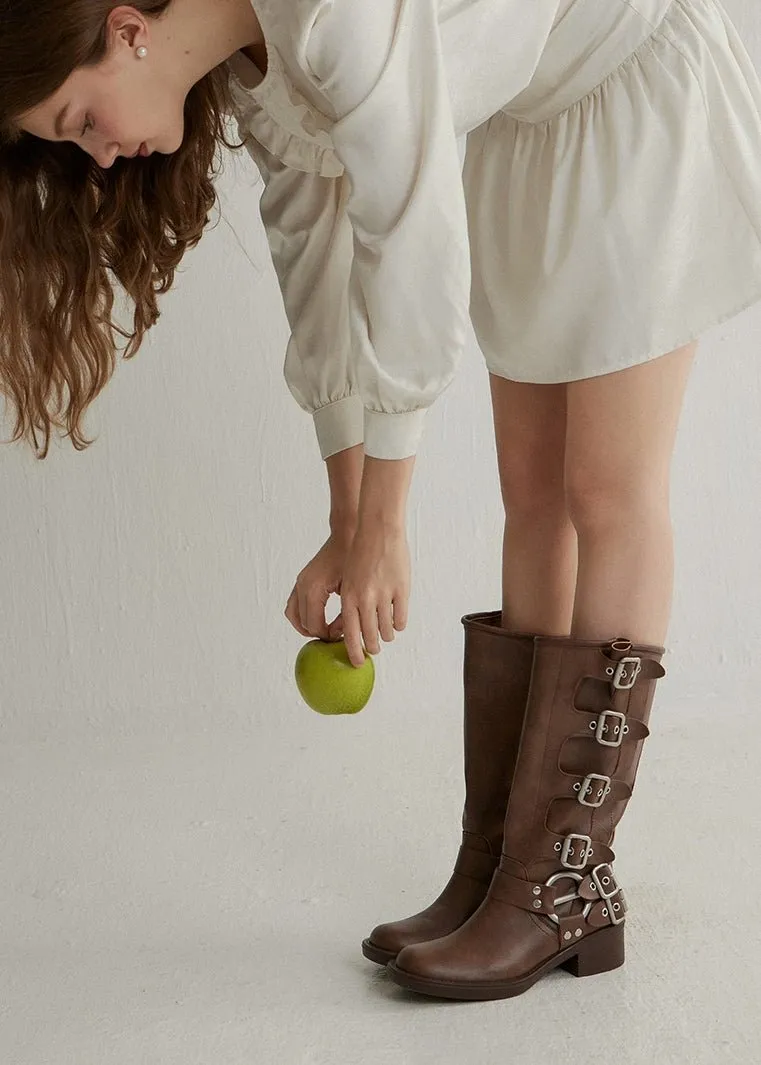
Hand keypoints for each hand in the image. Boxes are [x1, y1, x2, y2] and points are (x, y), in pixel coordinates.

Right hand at [284, 529, 355, 640]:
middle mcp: (302, 586)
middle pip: (304, 623)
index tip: (343, 637)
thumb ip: (346, 614)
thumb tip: (344, 632)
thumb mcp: (352, 590)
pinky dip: (303, 615)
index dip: (328, 636)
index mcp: (313, 589)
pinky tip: (321, 618)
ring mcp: (300, 582)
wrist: (347, 535)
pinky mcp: (302, 580)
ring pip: (293, 615)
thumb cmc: (352, 557)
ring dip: (307, 626)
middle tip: (336, 636)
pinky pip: (294, 605)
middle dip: (319, 633)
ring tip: (326, 630)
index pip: (314, 625)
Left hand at [339, 521, 409, 667]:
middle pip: (370, 638)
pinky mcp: (402, 590)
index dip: (354, 653)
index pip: (351, 636)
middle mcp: (365, 599)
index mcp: (348, 597)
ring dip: (386, 636)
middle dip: (372, 648)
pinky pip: (401, 619)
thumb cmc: (361, 555)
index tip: (358, 663)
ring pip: (387, 631)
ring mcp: (384, 595)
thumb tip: (353, 632)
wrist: (378, 531)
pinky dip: (399, 624)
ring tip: (386, 634)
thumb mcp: (348, 581)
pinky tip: (396, 622)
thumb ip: (351, 605)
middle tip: (374, 649)